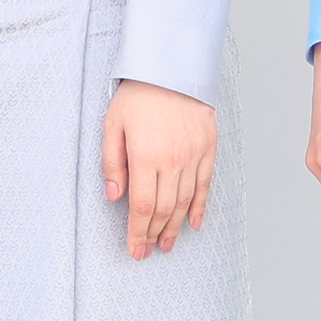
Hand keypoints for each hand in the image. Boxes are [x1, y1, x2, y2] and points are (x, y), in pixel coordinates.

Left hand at [103, 77, 216, 259]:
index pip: (142, 206)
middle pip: (165, 209)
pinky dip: (200, 207)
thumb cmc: (137, 95)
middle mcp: (172, 160)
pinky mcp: (208, 148)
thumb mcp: (112, 126)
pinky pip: (205, 185)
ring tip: (167, 244)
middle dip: (154, 234)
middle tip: (147, 251)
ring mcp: (193, 155)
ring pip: (185, 201)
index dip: (138, 231)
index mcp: (145, 156)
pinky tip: (195, 223)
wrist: (171, 68)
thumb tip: (115, 197)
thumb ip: (112, 164)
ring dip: (176, 226)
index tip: (134, 249)